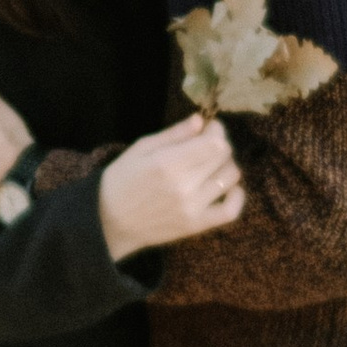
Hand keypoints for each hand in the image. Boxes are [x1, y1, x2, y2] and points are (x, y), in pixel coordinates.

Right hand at [98, 113, 245, 262]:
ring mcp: (192, 208)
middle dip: (220, 144)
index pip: (215, 143)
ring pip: (230, 178)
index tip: (209, 128)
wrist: (109, 222)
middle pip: (224, 157)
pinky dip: (237, 197)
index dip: (217, 131)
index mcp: (168, 163)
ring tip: (212, 164)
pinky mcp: (195, 225)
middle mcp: (184, 186)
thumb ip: (174, 134)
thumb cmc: (121, 180)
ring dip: (226, 166)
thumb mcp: (140, 149)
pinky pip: (230, 212)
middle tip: (208, 144)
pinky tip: (230, 188)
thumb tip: (200, 120)